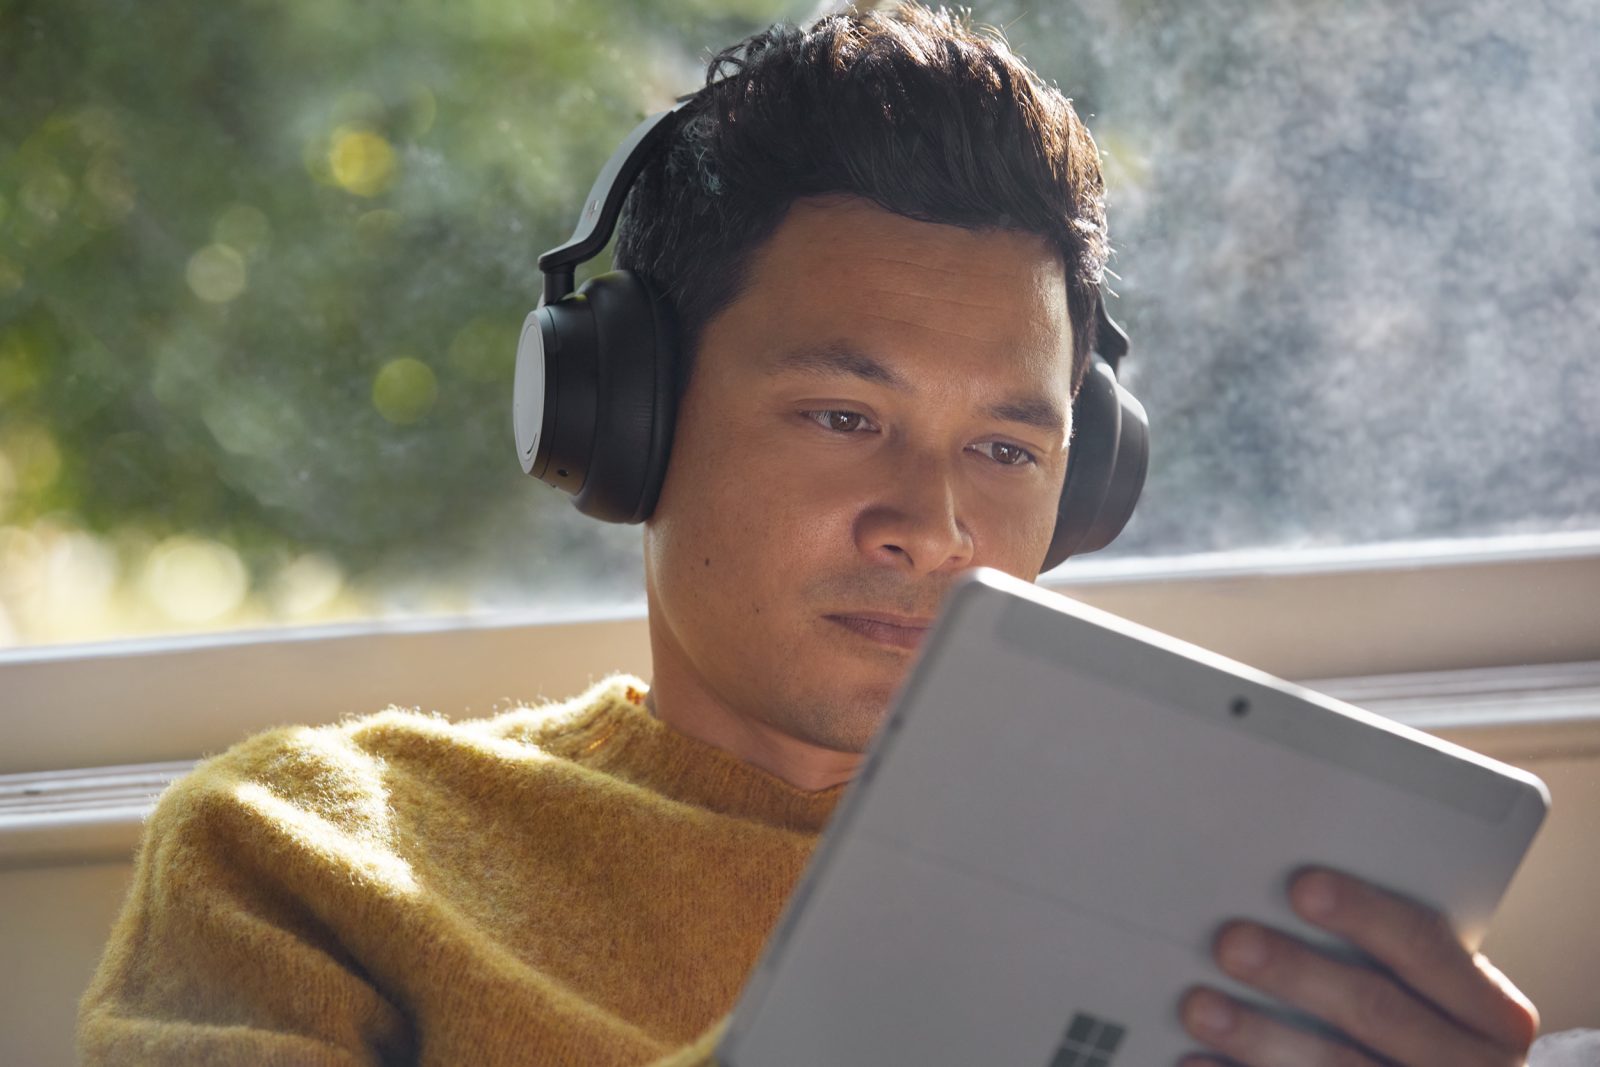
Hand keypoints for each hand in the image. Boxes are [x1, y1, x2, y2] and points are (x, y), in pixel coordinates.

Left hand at [1177, 867, 1538, 1065]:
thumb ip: (1383, 951)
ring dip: (1259, 1036)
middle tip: (1230, 942)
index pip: (1424, 947)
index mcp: (1490, 1012)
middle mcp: (1470, 1066)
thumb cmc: (1422, 1026)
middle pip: (1375, 1010)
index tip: (1301, 887)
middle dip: (1296, 973)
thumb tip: (1282, 884)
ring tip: (1199, 1006)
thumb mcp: (1432, 995)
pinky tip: (1196, 1061)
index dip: (1363, 914)